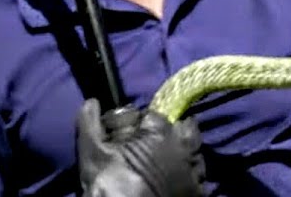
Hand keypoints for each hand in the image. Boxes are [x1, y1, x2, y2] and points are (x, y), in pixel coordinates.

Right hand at [77, 99, 205, 196]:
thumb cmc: (110, 182)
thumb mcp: (93, 150)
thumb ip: (91, 123)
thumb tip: (91, 102)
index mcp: (160, 130)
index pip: (152, 116)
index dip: (140, 125)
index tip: (131, 136)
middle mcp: (183, 147)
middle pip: (184, 129)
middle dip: (172, 133)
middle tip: (154, 146)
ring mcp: (194, 171)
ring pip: (194, 153)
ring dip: (182, 154)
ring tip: (166, 165)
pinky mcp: (198, 192)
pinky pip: (199, 178)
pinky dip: (189, 177)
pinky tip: (175, 182)